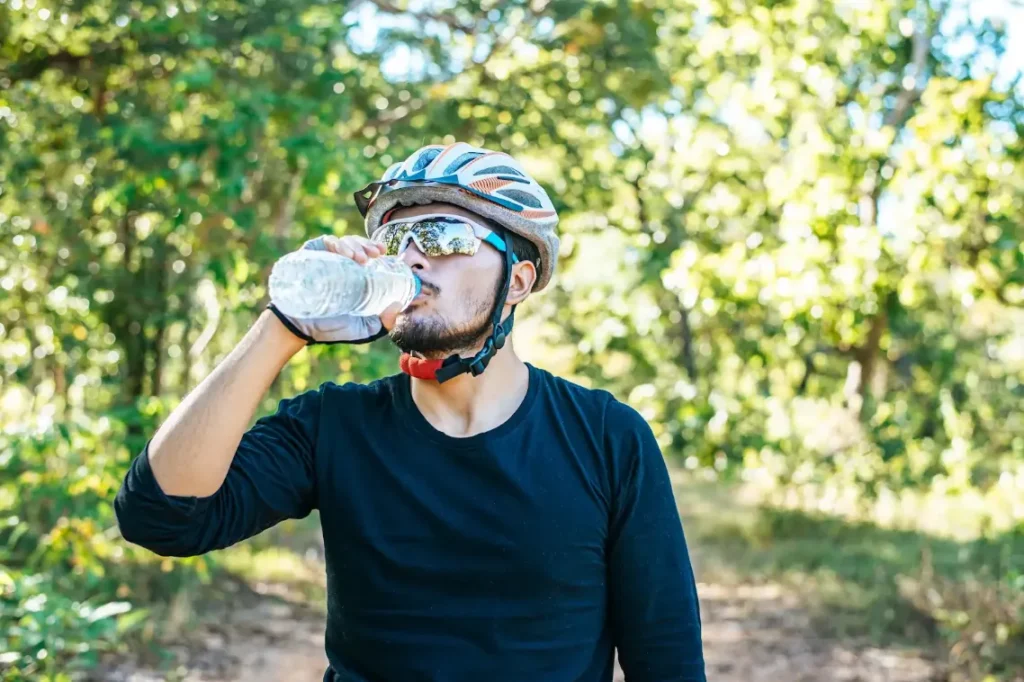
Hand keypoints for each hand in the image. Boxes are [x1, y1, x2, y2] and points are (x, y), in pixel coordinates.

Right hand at [267, 235, 402, 344]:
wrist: (301, 329)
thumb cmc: (332, 328)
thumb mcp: (365, 328)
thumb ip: (385, 322)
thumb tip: (399, 305)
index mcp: (356, 276)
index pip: (370, 256)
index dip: (377, 249)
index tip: (383, 252)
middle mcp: (342, 264)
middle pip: (359, 245)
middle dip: (369, 245)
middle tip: (375, 253)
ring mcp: (327, 258)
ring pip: (346, 241)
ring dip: (356, 245)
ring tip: (360, 258)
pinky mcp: (312, 254)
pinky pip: (327, 242)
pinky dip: (338, 244)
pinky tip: (346, 254)